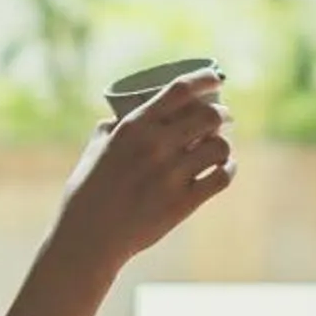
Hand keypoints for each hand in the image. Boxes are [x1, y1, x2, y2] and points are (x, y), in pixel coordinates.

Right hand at [53, 71, 234, 275]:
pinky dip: (228, 169)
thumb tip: (119, 116)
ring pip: (220, 146)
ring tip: (220, 147)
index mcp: (133, 128)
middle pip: (209, 115)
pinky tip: (224, 168)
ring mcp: (171, 175)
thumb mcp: (94, 151)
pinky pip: (222, 177)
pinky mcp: (183, 202)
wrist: (89, 237)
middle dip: (223, 113)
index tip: (217, 78)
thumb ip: (110, 129)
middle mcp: (155, 146)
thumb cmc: (87, 193)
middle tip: (224, 117)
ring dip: (224, 144)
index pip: (179, 90)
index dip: (204, 79)